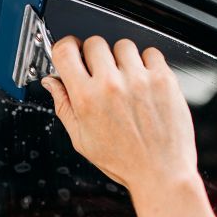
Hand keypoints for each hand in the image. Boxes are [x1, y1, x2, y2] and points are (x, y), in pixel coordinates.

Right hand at [41, 36, 198, 197]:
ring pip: (123, 45)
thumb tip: (52, 83)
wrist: (161, 173)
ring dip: (121, 58)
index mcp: (87, 99)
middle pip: (94, 43)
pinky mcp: (163, 79)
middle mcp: (112, 85)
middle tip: (99, 73)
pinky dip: (146, 62)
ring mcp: (139, 80)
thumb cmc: (124, 162)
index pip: (65, 51)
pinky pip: (151, 52)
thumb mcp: (81, 139)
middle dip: (93, 55)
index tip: (71, 51)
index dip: (65, 47)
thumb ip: (64, 106)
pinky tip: (143, 81)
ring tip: (125, 81)